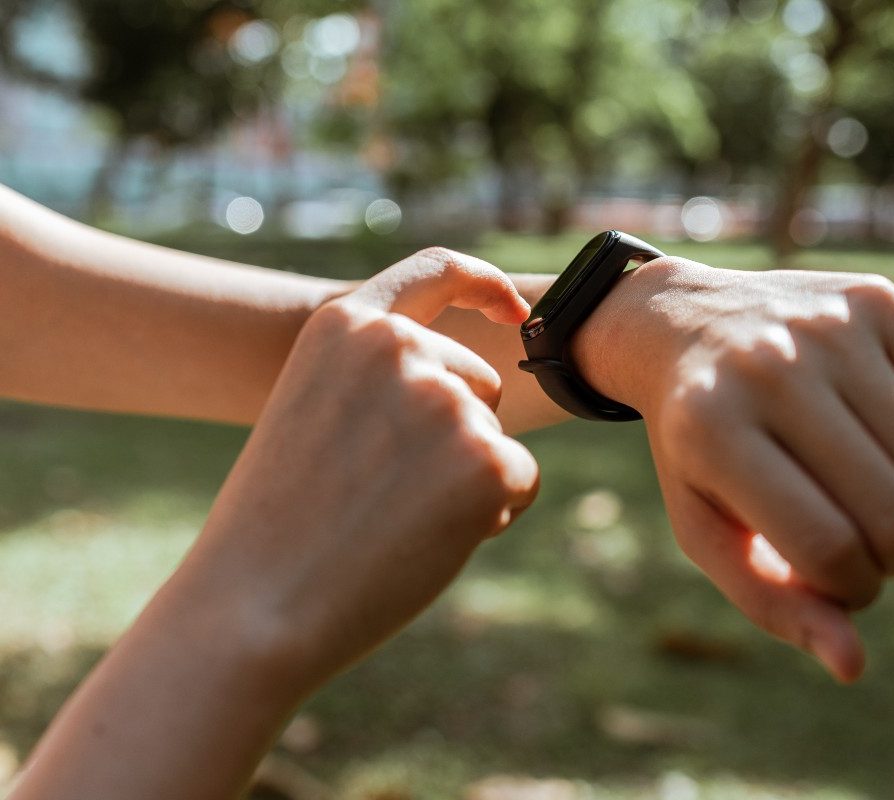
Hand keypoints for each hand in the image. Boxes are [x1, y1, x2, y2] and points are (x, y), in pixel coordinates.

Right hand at [174, 248, 539, 691]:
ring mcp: (446, 400)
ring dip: (467, 479)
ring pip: (495, 437)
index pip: (435, 271)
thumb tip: (456, 390)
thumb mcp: (311, 411)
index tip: (514, 308)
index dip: (483, 285)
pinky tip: (429, 543)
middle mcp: (401, 348)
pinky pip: (521, 480)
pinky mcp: (486, 458)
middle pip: (479, 382)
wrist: (254, 609)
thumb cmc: (277, 523)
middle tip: (388, 494)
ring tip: (394, 522)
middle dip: (459, 433)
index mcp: (348, 327)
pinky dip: (493, 515)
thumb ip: (377, 380)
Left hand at [573, 258, 893, 681]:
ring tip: (860, 492)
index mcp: (715, 430)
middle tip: (852, 540)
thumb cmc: (694, 445)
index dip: (848, 590)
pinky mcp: (875, 299)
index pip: (828, 547)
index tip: (833, 582)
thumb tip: (852, 666)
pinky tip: (866, 430)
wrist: (679, 326)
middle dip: (889, 557)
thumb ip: (770, 600)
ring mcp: (828, 325)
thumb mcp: (704, 525)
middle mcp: (773, 366)